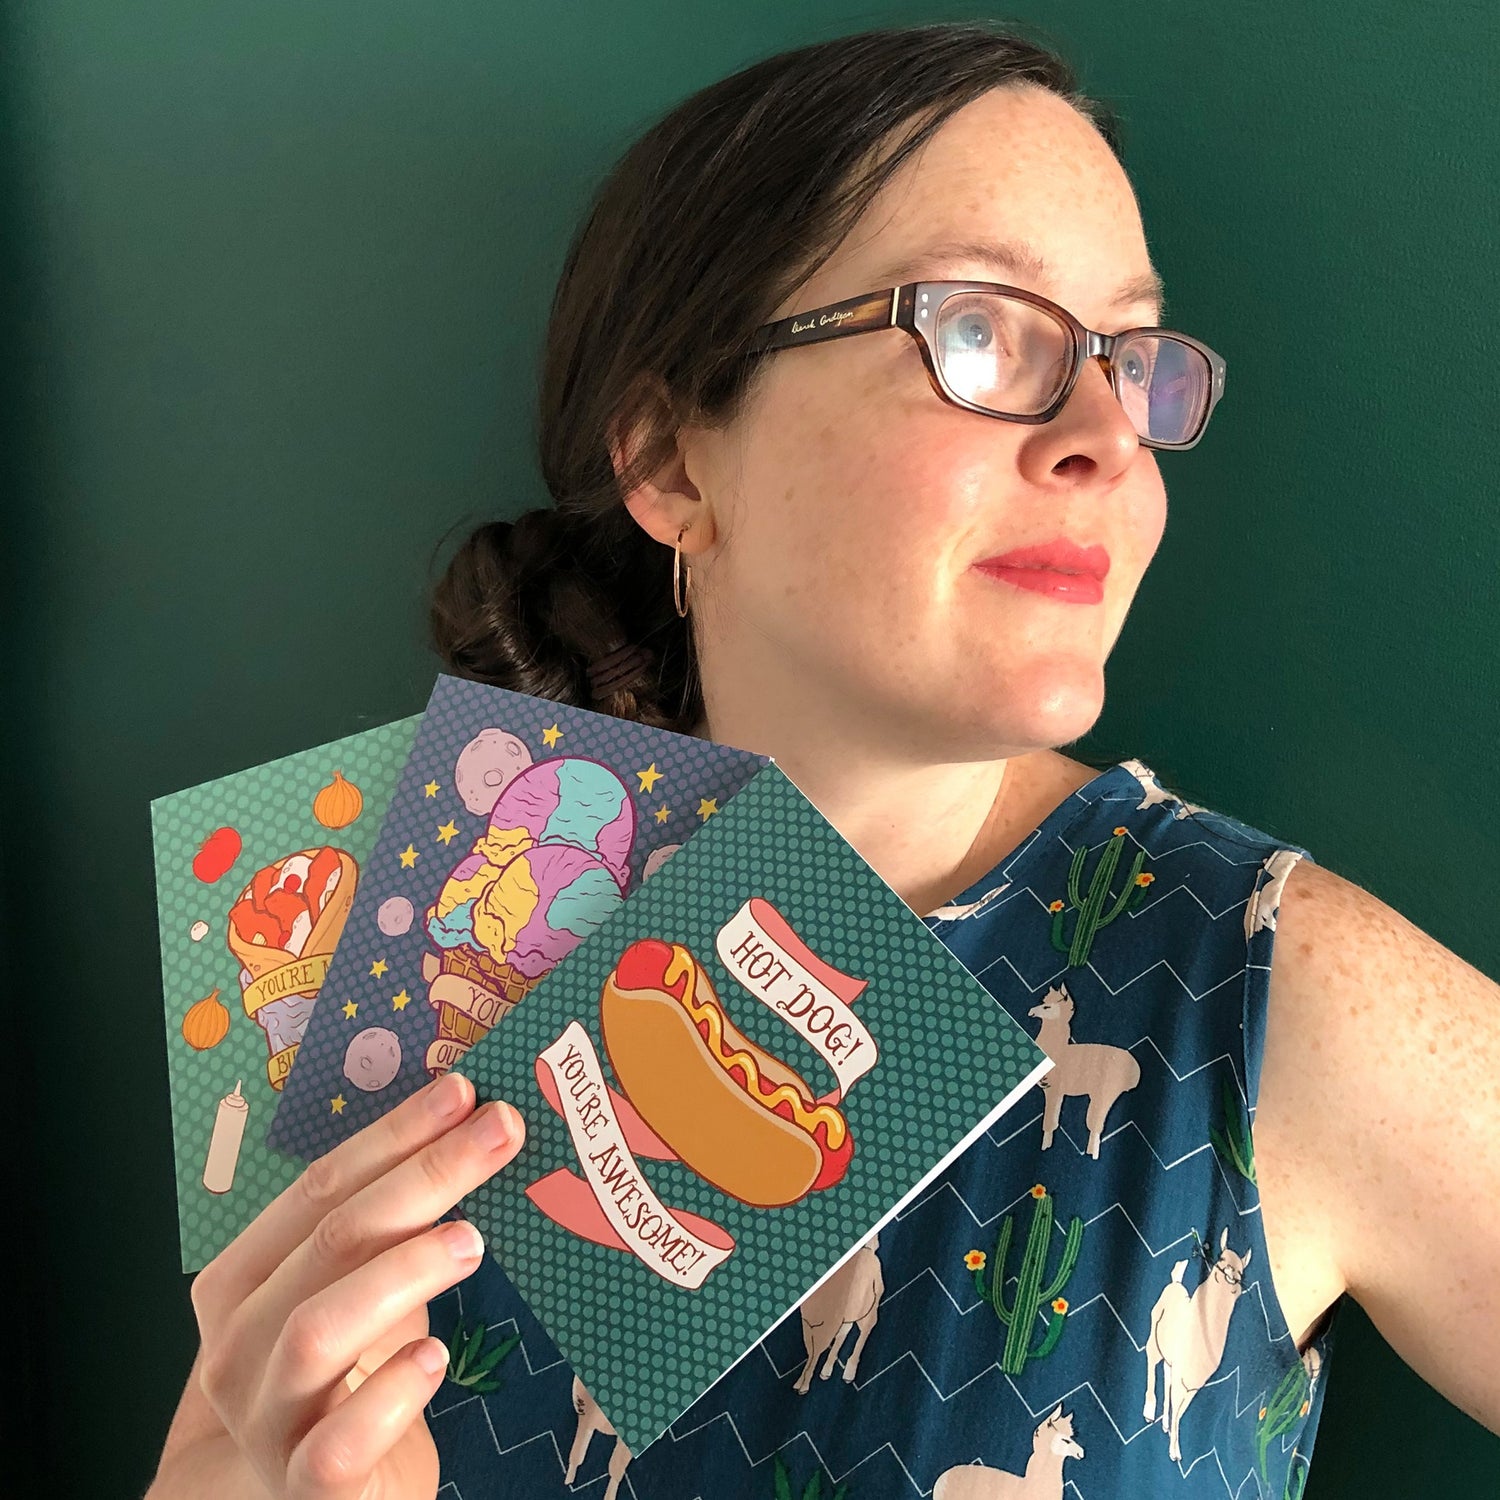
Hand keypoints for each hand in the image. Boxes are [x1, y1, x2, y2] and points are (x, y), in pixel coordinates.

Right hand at [149, 1071, 523, 1499]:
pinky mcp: (308, 1486)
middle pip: (328, 1242)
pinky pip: (338, 1442)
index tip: (462, 1093)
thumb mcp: (359, 1291)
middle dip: (422, 1176)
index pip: (317, 1188)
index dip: (393, 1135)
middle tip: (498, 1134)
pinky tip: (435, 1357)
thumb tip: (472, 1131)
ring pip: (317, 1330)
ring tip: (472, 1240)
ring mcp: (268, 1418)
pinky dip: (388, 1393)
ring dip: (401, 1272)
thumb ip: (390, 1228)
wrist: (318, 1498)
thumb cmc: (348, 1377)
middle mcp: (240, 1346)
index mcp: (242, 1282)